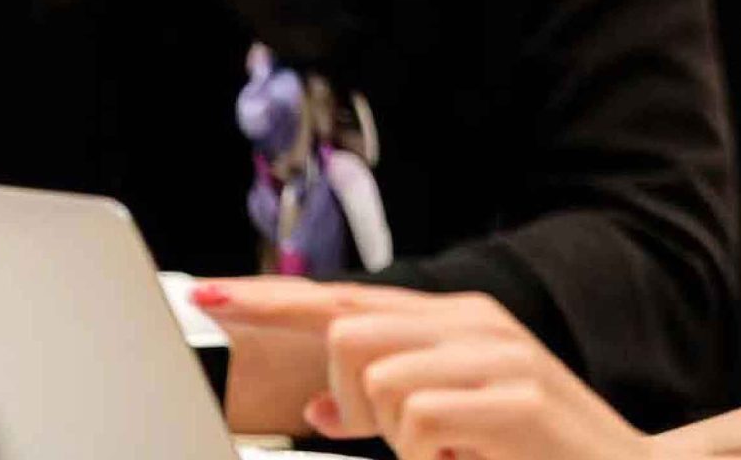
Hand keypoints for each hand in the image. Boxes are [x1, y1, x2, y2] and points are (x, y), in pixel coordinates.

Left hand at [195, 279, 653, 459]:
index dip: (271, 300)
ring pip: (376, 377)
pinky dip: (427, 454)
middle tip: (398, 440)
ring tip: (452, 448)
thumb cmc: (534, 452)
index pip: (347, 297)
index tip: (206, 297)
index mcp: (458, 320)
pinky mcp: (514, 396)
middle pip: (348, 331)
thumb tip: (321, 412)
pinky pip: (417, 419)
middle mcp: (476, 323)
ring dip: (396, 435)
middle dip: (346, 400)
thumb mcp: (452, 417)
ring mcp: (498, 355)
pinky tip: (470, 456)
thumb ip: (388, 402)